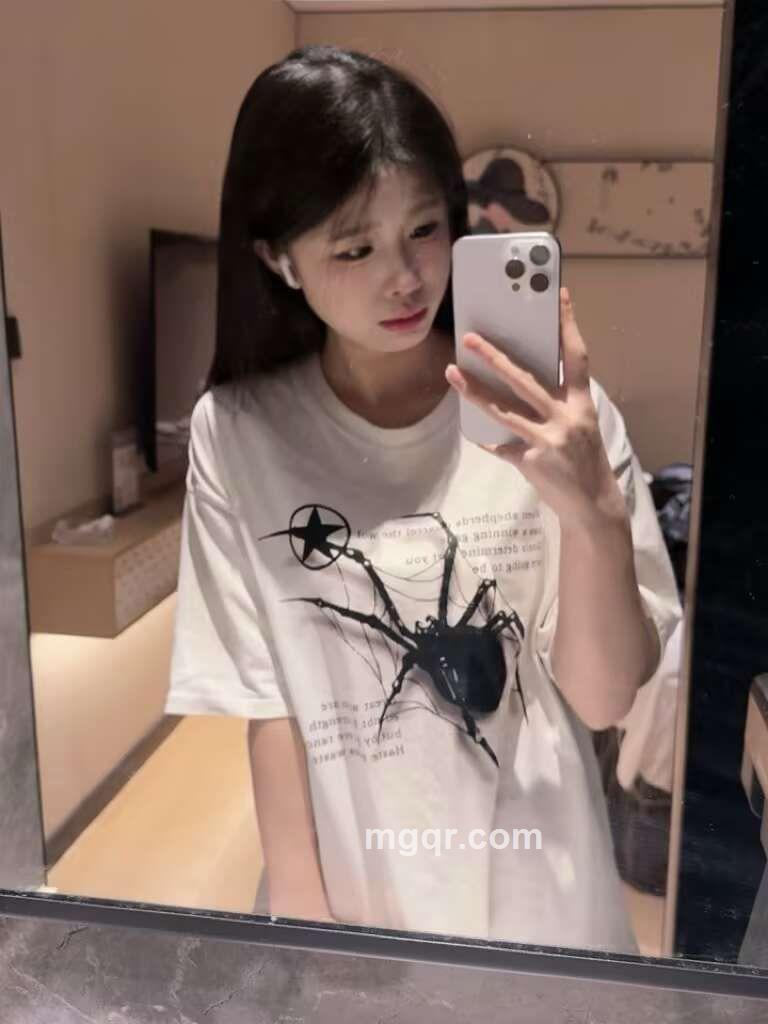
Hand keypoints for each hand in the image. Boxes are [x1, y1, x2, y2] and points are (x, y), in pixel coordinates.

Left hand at [445, 288, 625, 529]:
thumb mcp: (579, 425)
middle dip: (495, 357)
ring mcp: (549, 439)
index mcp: (581, 404)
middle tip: (471, 338)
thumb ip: (556, 402)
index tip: (560, 295)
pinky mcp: (532, 460)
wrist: (591, 505)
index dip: (568, 325)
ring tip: (451, 372)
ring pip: (503, 410)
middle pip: (526, 380)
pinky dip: (486, 438)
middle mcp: (567, 418)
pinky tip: (471, 430)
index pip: (576, 357)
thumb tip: (518, 377)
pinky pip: (500, 445)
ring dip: (474, 391)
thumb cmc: (582, 460)